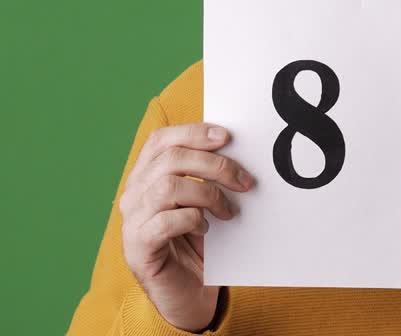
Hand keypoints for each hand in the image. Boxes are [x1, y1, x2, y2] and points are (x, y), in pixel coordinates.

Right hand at [119, 123, 253, 331]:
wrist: (190, 291)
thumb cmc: (199, 242)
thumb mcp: (206, 202)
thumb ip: (210, 176)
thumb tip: (241, 149)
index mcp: (147, 177)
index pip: (161, 140)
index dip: (193, 132)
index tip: (227, 136)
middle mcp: (134, 195)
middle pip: (169, 159)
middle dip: (214, 164)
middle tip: (244, 181)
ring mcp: (132, 221)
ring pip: (168, 187)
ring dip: (208, 194)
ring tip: (228, 211)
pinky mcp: (138, 247)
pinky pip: (165, 221)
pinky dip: (193, 220)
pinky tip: (206, 229)